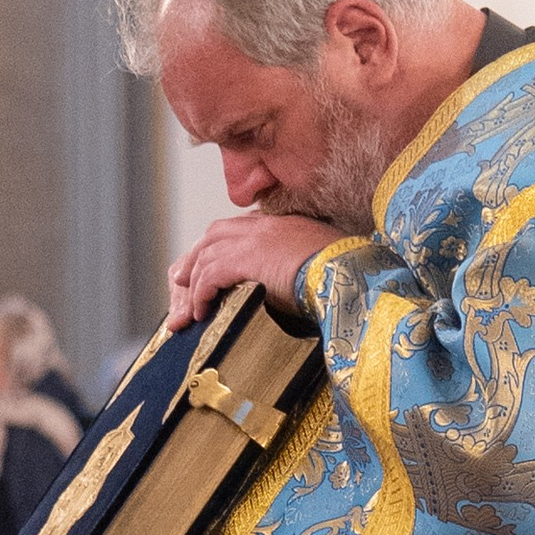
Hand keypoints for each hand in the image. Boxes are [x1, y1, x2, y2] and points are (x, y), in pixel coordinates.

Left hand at [167, 208, 348, 332]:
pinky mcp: (246, 257)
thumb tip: (287, 290)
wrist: (354, 274)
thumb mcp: (319, 266)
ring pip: (206, 255)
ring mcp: (254, 238)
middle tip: (180, 282)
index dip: (216, 248)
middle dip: (194, 260)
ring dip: (193, 283)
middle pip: (213, 236)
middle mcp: (264, 225)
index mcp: (282, 224)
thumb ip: (297, 268)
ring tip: (190, 310)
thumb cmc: (347, 276)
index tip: (206, 266)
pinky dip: (200, 293)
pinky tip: (201, 311)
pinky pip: (209, 274)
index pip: (237, 229)